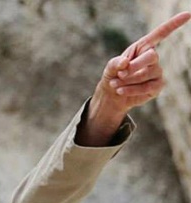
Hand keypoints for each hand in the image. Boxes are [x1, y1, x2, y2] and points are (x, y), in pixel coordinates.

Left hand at [77, 11, 190, 146]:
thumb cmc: (110, 78)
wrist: (110, 98)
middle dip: (133, 67)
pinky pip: (150, 88)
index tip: (188, 14)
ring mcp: (156, 74)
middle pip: (153, 58)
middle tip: (119, 74)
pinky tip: (122, 93)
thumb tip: (126, 62)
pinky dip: (134, 91)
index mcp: (142, 48)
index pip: (160, 34)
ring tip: (117, 85)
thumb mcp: (109, 69)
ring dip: (130, 81)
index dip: (173, 25)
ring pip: (151, 74)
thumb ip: (117, 63)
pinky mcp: (155, 88)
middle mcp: (153, 60)